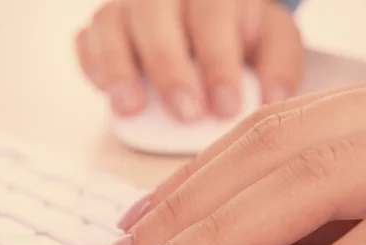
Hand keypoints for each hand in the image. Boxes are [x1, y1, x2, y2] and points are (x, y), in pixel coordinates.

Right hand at [76, 0, 302, 121]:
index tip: (226, 107)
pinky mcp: (102, 26)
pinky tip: (105, 89)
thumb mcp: (273, 38)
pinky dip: (92, 64)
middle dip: (169, 67)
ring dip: (119, 68)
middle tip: (185, 112)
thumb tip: (272, 98)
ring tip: (131, 108)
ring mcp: (128, 6)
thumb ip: (278, 64)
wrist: (209, 15)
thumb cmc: (239, 29)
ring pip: (111, 25)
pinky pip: (87, 40)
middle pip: (155, 16)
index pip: (212, 16)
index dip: (218, 62)